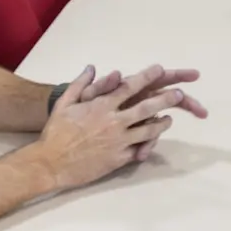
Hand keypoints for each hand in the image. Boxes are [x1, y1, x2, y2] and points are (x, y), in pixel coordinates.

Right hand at [36, 65, 208, 189]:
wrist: (51, 163)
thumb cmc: (55, 132)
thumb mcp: (64, 103)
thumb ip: (80, 84)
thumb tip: (91, 67)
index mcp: (101, 105)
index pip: (129, 87)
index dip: (146, 77)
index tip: (159, 69)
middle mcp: (114, 121)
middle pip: (147, 107)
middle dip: (166, 99)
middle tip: (179, 94)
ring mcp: (119, 141)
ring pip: (149, 130)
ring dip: (162, 123)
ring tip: (170, 118)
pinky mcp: (119, 158)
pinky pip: (140, 148)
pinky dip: (150, 143)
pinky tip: (154, 139)